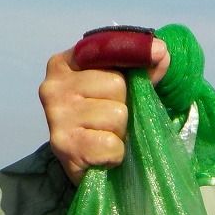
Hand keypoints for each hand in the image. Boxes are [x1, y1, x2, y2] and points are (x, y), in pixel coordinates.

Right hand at [38, 37, 170, 185]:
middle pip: (116, 84)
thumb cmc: (102, 121)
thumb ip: (140, 68)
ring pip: (116, 115)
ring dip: (120, 132)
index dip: (134, 55)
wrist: (82, 167)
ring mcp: (56, 116)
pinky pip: (111, 144)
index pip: (106, 48)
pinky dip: (115, 154)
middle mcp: (54, 86)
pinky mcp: (64, 145)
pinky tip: (101, 155)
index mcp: (65, 63)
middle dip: (124, 106)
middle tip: (109, 121)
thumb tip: (161, 51)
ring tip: (105, 137)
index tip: (157, 55)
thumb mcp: (120, 89)